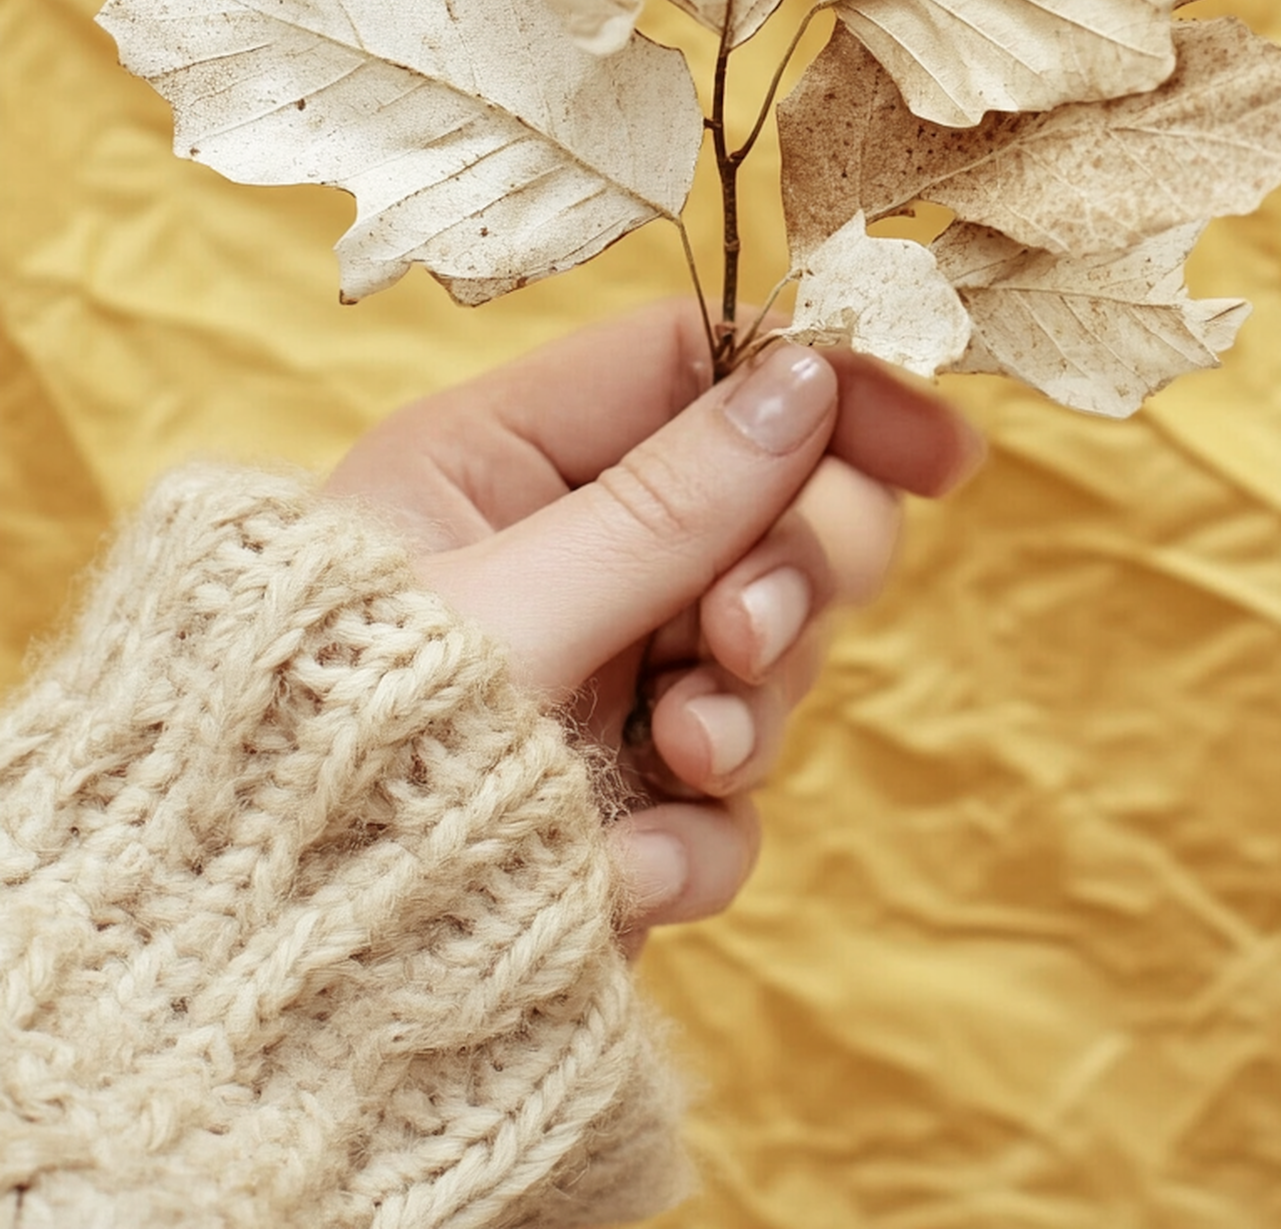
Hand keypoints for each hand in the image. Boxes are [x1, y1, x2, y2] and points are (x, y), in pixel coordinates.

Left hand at [327, 302, 982, 946]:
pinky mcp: (612, 800)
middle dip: (786, 575)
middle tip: (735, 640)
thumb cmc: (326, 760)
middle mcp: (558, 555)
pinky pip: (725, 793)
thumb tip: (806, 379)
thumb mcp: (504, 609)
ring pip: (764, 653)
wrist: (261, 990)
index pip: (699, 368)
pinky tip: (620, 873)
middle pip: (765, 507)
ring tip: (672, 763)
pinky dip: (694, 836)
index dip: (825, 392)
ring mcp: (593, 678)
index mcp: (499, 460)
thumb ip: (666, 504)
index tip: (940, 451)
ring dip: (743, 712)